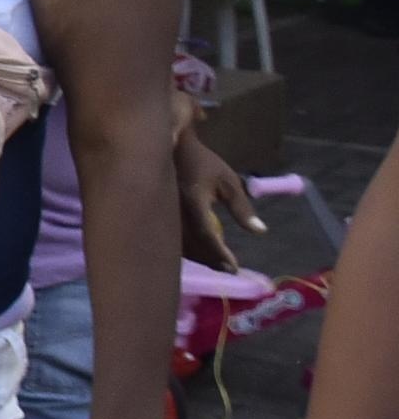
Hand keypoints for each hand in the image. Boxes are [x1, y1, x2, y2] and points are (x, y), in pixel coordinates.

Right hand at [175, 134, 261, 272]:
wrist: (170, 148)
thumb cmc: (203, 163)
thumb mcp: (228, 181)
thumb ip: (242, 207)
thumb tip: (260, 231)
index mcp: (193, 202)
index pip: (207, 234)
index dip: (220, 253)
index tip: (235, 267)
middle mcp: (175, 211)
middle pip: (193, 246)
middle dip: (211, 260)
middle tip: (228, 269)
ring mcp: (164, 214)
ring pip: (180, 245)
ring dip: (199, 257)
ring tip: (216, 263)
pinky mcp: (159, 215)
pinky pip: (172, 238)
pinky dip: (188, 249)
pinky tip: (198, 252)